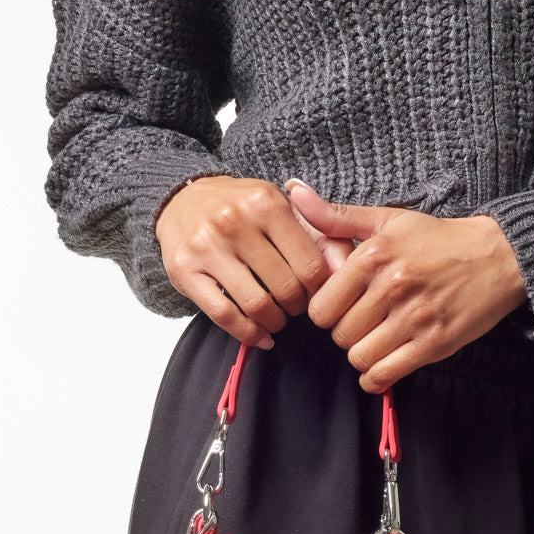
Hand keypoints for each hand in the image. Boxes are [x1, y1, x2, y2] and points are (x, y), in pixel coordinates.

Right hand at [154, 175, 353, 346]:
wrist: (183, 198)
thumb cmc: (245, 209)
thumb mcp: (286, 210)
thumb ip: (324, 238)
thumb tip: (350, 271)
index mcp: (267, 203)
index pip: (311, 266)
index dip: (319, 290)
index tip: (314, 293)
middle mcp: (235, 221)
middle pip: (286, 289)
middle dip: (297, 308)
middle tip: (295, 307)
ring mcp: (207, 246)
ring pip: (257, 305)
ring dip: (275, 323)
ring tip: (277, 320)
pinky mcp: (185, 270)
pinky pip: (224, 315)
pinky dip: (248, 334)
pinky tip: (259, 336)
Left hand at [283, 178, 527, 390]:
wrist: (498, 257)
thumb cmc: (438, 239)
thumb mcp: (388, 219)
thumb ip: (337, 216)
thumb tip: (294, 191)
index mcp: (374, 255)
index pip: (321, 307)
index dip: (327, 312)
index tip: (342, 307)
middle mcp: (392, 286)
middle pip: (339, 335)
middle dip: (346, 333)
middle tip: (363, 323)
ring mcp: (414, 318)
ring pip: (360, 358)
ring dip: (362, 355)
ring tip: (375, 341)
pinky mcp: (434, 343)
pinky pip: (386, 374)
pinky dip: (376, 378)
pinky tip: (381, 366)